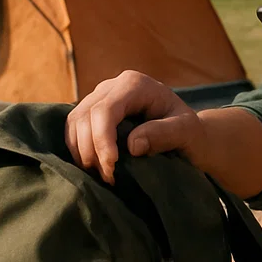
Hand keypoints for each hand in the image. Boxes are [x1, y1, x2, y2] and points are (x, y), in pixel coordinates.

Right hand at [65, 70, 203, 183]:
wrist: (185, 132)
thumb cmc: (188, 131)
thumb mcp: (187, 131)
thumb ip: (164, 133)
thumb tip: (132, 145)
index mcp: (135, 84)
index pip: (105, 110)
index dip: (102, 139)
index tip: (111, 165)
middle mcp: (112, 85)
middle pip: (85, 116)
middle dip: (91, 150)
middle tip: (109, 177)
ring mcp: (99, 97)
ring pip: (74, 122)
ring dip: (82, 152)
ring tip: (102, 175)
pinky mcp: (92, 111)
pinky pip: (73, 128)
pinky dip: (78, 149)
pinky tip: (93, 167)